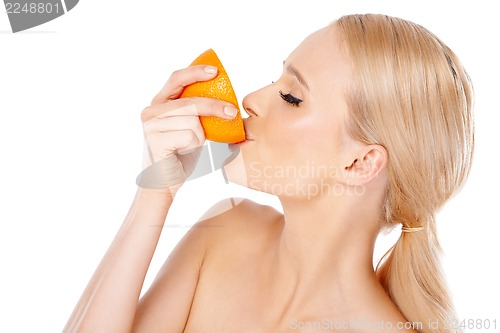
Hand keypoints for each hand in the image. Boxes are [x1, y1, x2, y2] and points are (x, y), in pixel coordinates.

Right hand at [136, 65, 237, 193]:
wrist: (164, 182)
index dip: (196, 72)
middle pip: (190, 101)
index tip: (215, 71)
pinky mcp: (155, 140)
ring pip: (192, 121)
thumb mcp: (191, 127)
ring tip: (190, 145)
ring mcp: (151, 125)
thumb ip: (197, 111)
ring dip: (200, 135)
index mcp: (159, 102)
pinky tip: (183, 152)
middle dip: (215, 106)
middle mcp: (151, 110)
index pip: (177, 79)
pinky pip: (189, 136)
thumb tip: (225, 100)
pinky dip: (194, 145)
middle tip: (232, 112)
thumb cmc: (180, 154)